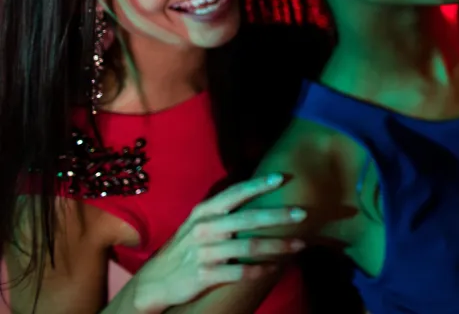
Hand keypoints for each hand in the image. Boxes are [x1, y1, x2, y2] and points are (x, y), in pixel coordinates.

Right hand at [130, 173, 306, 313]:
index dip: (258, 185)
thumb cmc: (185, 248)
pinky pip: (240, 272)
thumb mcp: (197, 223)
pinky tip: (276, 267)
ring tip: (299, 244)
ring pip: (249, 247)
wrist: (155, 281)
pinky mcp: (204, 275)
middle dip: (279, 215)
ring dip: (278, 246)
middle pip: (248, 219)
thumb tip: (254, 193)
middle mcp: (204, 229)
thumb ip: (221, 211)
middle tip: (303, 213)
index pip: (234, 193)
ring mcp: (204, 253)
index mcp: (203, 212)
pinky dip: (261, 269)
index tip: (282, 178)